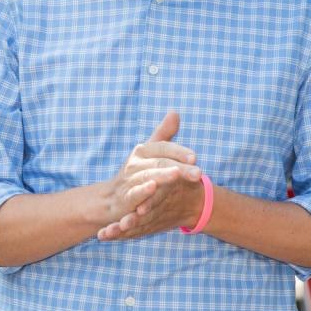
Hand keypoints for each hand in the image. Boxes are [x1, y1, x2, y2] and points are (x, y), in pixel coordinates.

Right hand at [97, 112, 200, 237]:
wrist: (111, 197)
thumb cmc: (136, 171)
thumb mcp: (149, 152)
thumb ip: (163, 133)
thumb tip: (174, 112)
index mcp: (143, 150)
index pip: (163, 147)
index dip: (178, 152)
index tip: (195, 158)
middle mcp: (135, 163)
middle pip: (159, 162)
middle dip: (179, 167)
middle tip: (198, 173)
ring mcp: (129, 180)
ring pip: (147, 176)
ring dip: (162, 175)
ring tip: (176, 173)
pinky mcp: (125, 198)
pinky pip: (133, 193)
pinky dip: (142, 191)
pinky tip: (152, 187)